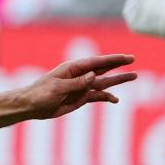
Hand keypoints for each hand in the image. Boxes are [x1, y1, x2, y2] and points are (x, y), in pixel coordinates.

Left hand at [20, 54, 137, 118]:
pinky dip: (107, 97)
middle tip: (133, 59)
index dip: (112, 59)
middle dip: (118, 64)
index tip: (126, 57)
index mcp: (73, 68)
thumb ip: (77, 83)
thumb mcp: (58, 87)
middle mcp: (80, 75)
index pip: (96, 62)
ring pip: (104, 82)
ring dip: (118, 80)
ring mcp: (81, 87)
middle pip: (103, 68)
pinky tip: (116, 99)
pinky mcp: (80, 98)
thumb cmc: (40, 94)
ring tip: (134, 76)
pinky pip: (97, 96)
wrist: (30, 106)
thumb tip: (94, 75)